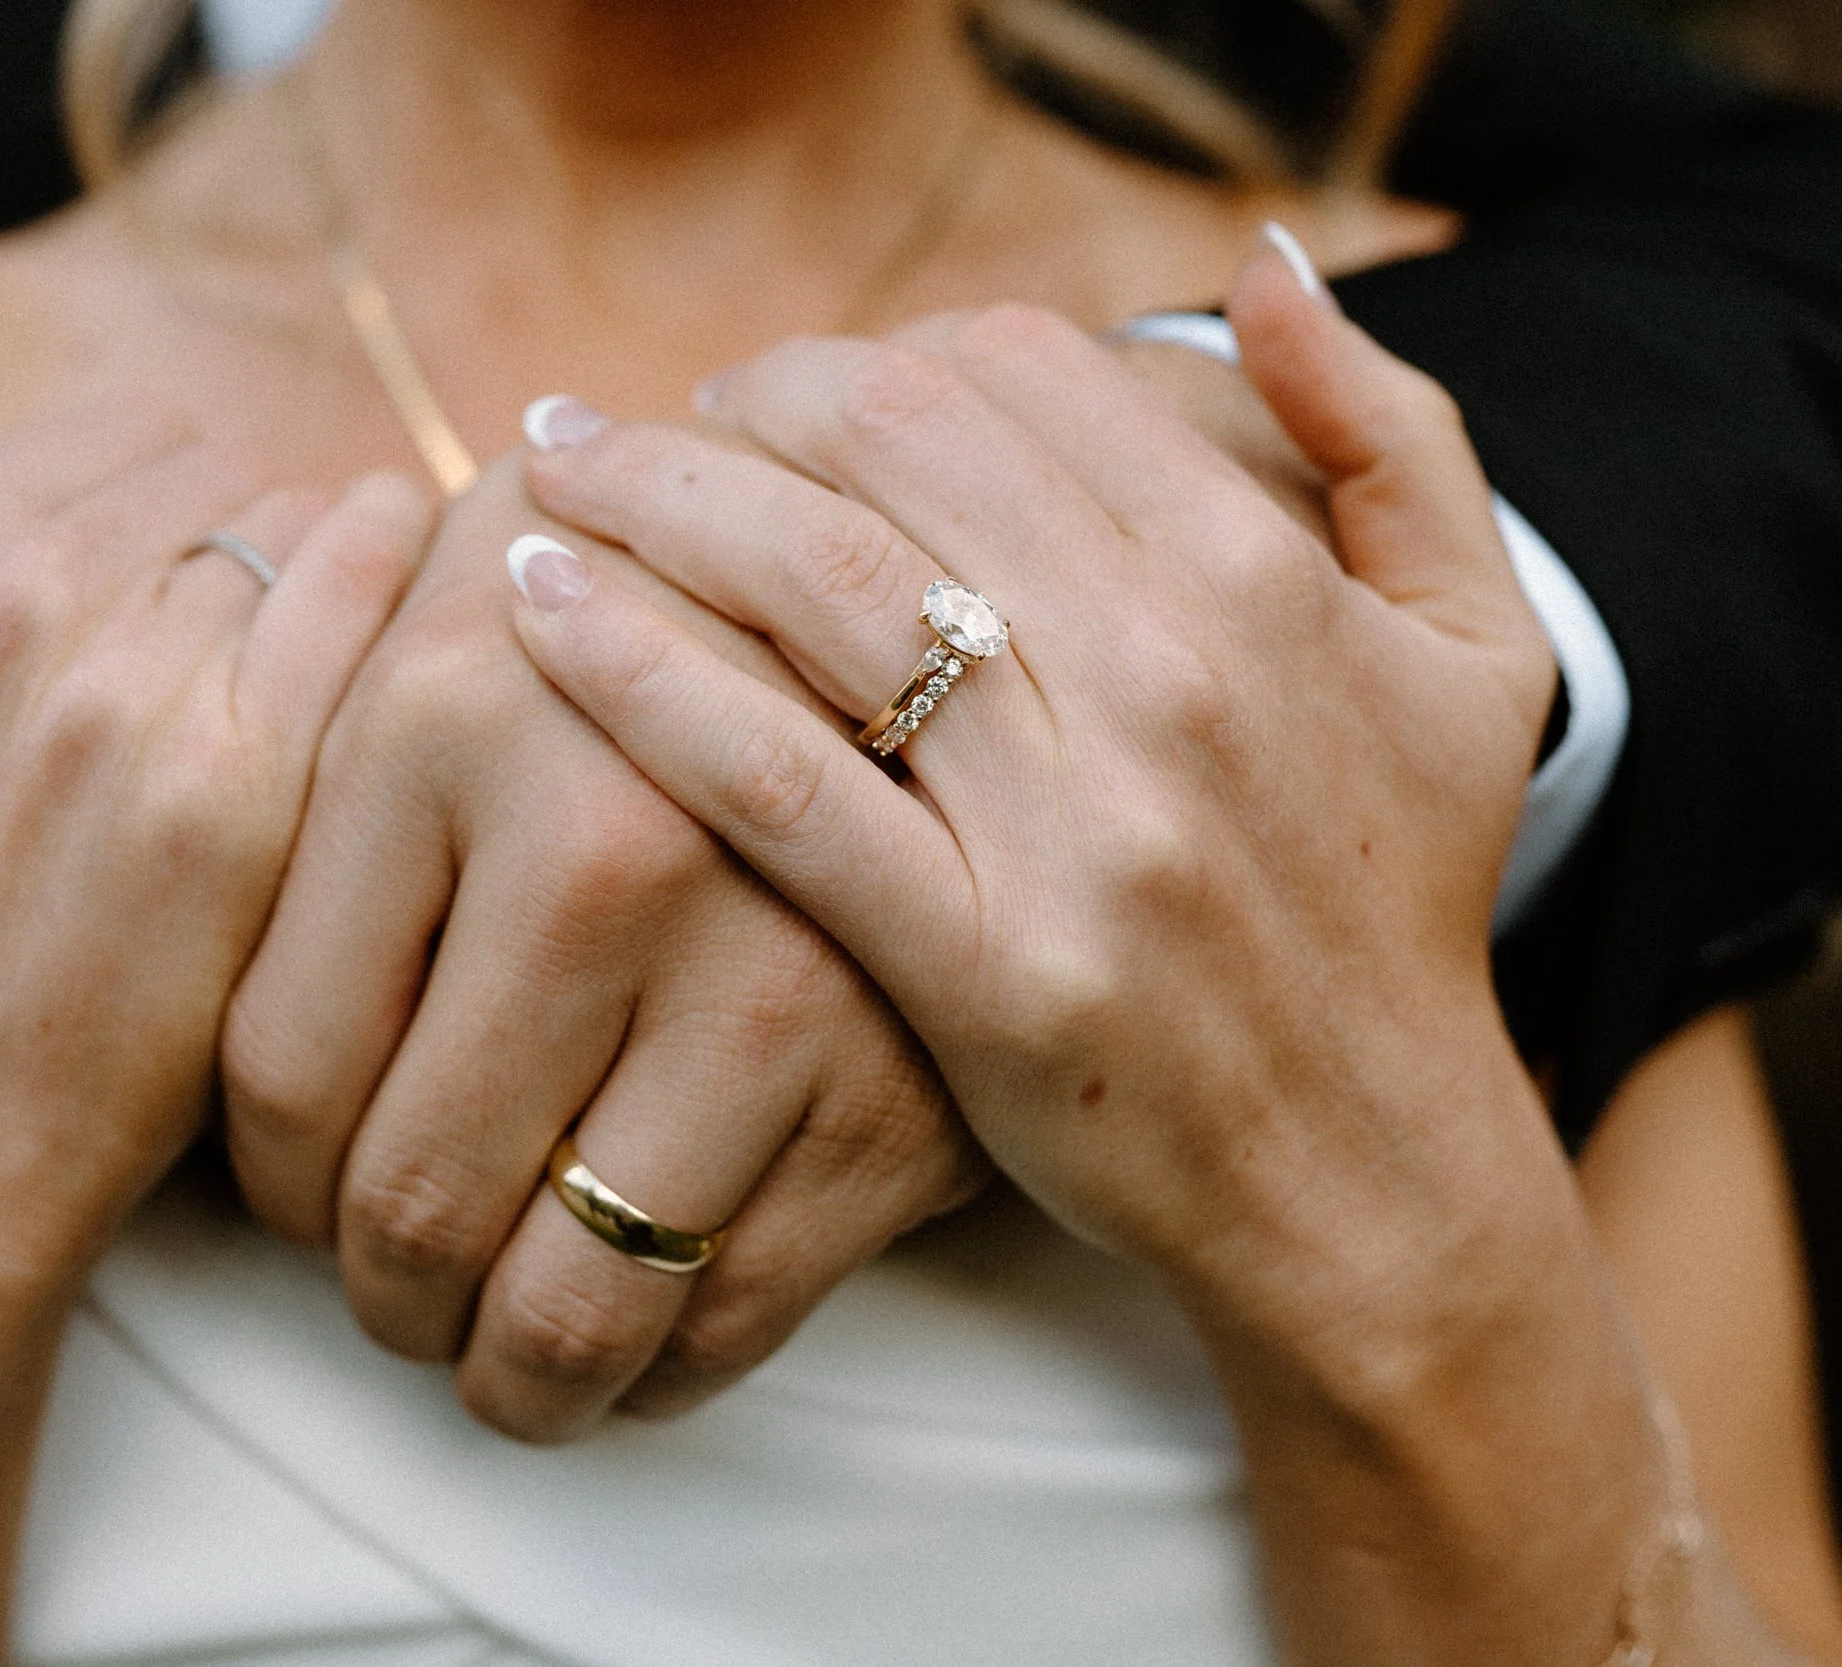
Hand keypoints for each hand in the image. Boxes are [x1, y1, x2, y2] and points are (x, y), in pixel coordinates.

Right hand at [0, 336, 430, 1349]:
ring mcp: (136, 689)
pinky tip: (424, 665)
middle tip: (284, 656)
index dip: (181, 517)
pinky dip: (405, 606)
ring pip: (309, 530)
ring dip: (342, 591)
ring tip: (355, 680)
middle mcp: (24, 594)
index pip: (129, 436)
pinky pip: (368, 600)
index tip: (209, 600)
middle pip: (229, 476)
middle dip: (260, 551)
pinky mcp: (241, 791)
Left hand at [219, 452, 986, 1443]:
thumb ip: (294, 796)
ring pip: (573, 1308)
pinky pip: (734, 1322)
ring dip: (509, 1375)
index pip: (284, 1072)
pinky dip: (658, 1370)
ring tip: (495, 1356)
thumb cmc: (633, 625)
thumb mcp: (439, 638)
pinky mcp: (899, 1089)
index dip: (266, 1186)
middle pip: (415, 1209)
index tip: (296, 1201)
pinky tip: (635, 1333)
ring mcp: (773, 980)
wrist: (922, 607)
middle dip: (381, 1297)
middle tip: (391, 1294)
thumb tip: (168, 1017)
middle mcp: (608, 856)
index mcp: (443, 732)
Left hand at [511, 242, 1804, 1666]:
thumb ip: (1387, 434)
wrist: (1372, 1173)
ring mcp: (1078, 828)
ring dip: (657, 496)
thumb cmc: (1396, 898)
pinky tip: (539, 609)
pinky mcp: (986, 968)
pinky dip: (645, 677)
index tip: (778, 395)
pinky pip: (781, 783)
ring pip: (821, 587)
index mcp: (1261, 577)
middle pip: (893, 447)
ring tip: (549, 470)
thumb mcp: (1473, 647)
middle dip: (736, 404)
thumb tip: (1261, 265)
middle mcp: (1173, 678)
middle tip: (635, 426)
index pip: (1010, 376)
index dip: (865, 359)